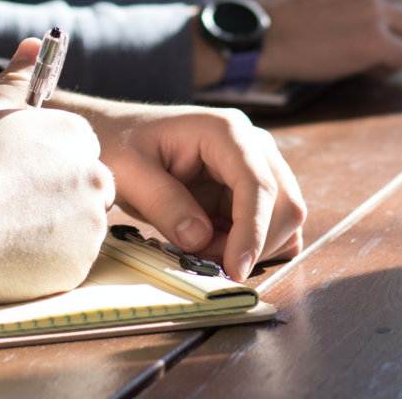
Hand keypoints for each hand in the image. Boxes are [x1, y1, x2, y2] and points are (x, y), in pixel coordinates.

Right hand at [0, 39, 115, 303]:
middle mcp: (93, 174)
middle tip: (11, 208)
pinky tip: (10, 254)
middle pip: (87, 189)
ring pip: (80, 227)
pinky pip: (70, 262)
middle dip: (57, 199)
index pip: (78, 151)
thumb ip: (17, 78)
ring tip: (5, 230)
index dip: (46, 167)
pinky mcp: (81, 263)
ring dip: (53, 231)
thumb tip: (33, 42)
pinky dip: (47, 262)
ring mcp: (91, 221)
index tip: (17, 179)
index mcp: (75, 135)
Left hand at [52, 95, 307, 281]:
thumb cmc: (120, 145)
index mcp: (226, 131)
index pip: (258, 184)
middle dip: (253, 243)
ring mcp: (256, 166)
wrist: (116, 135)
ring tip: (202, 250)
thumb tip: (200, 238)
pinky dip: (253, 246)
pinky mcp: (250, 190)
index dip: (252, 231)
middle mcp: (252, 145)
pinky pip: (271, 226)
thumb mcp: (128, 172)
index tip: (235, 269)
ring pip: (283, 219)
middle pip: (284, 203)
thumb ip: (164, 203)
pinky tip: (217, 248)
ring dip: (252, 247)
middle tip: (205, 262)